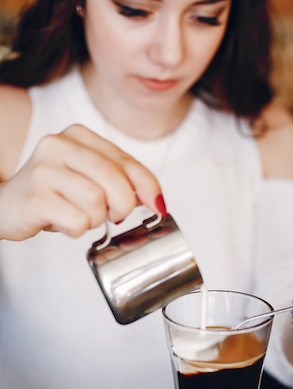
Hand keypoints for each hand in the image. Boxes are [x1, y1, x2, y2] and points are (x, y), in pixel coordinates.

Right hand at [0, 124, 164, 240]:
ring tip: (77, 216)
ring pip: (96, 203)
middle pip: (115, 181)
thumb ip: (120, 180)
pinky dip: (76, 230)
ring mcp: (44, 170)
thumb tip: (157, 200)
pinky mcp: (34, 196)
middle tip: (113, 216)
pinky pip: (77, 222)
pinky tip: (62, 223)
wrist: (6, 206)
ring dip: (94, 220)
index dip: (148, 187)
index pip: (126, 162)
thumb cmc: (54, 195)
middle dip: (122, 206)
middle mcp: (58, 145)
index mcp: (78, 136)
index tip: (159, 207)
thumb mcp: (88, 179)